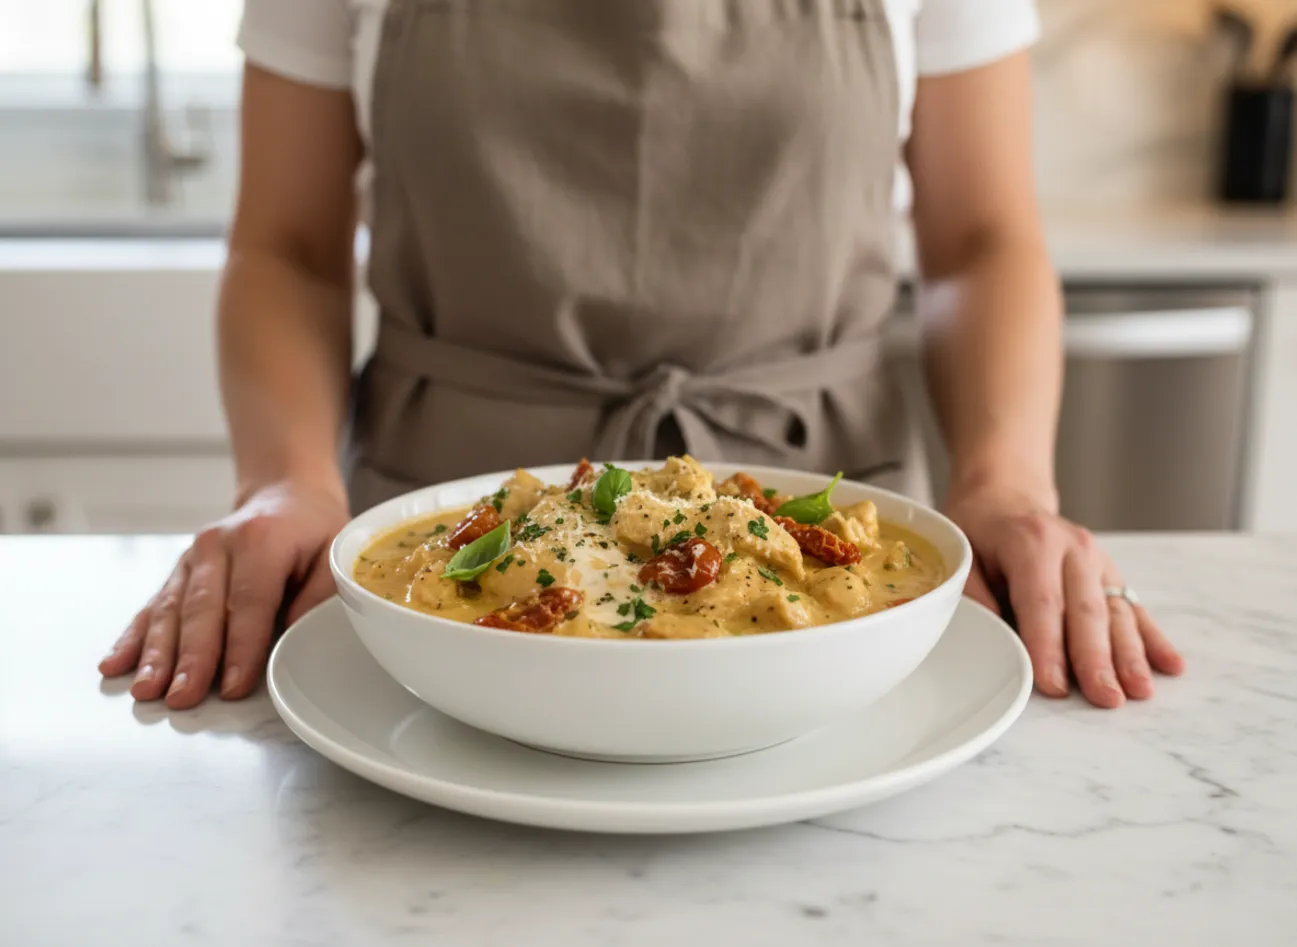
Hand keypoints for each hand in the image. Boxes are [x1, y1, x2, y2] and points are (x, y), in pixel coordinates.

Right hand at [98, 480, 350, 708]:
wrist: (286, 493)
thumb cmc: (313, 529)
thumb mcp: (335, 553)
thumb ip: (320, 595)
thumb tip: (295, 638)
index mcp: (262, 540)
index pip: (249, 601)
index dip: (240, 647)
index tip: (233, 686)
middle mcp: (219, 546)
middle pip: (202, 609)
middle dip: (190, 658)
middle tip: (182, 698)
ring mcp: (193, 557)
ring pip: (170, 610)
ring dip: (155, 654)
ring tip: (146, 690)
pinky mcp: (179, 571)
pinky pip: (152, 605)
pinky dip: (133, 637)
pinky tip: (115, 664)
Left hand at [944, 483, 1183, 707]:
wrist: (1006, 497)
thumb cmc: (979, 529)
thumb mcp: (962, 553)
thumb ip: (973, 595)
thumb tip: (986, 639)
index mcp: (1031, 542)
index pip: (1042, 602)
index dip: (1048, 646)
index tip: (1053, 685)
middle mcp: (1072, 549)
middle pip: (1086, 611)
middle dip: (1097, 660)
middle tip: (1105, 699)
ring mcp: (1097, 561)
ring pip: (1116, 612)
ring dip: (1129, 655)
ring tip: (1138, 691)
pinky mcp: (1110, 573)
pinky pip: (1133, 608)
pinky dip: (1152, 638)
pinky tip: (1170, 665)